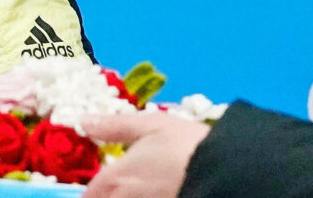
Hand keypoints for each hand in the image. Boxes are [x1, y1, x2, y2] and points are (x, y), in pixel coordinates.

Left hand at [85, 109, 212, 197]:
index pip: (91, 194)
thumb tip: (82, 122)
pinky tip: (159, 193)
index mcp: (118, 178)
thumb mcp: (152, 126)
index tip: (97, 189)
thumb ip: (114, 127)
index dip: (91, 193)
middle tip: (112, 189)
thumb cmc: (189, 145)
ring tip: (136, 190)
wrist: (230, 173)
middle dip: (105, 197)